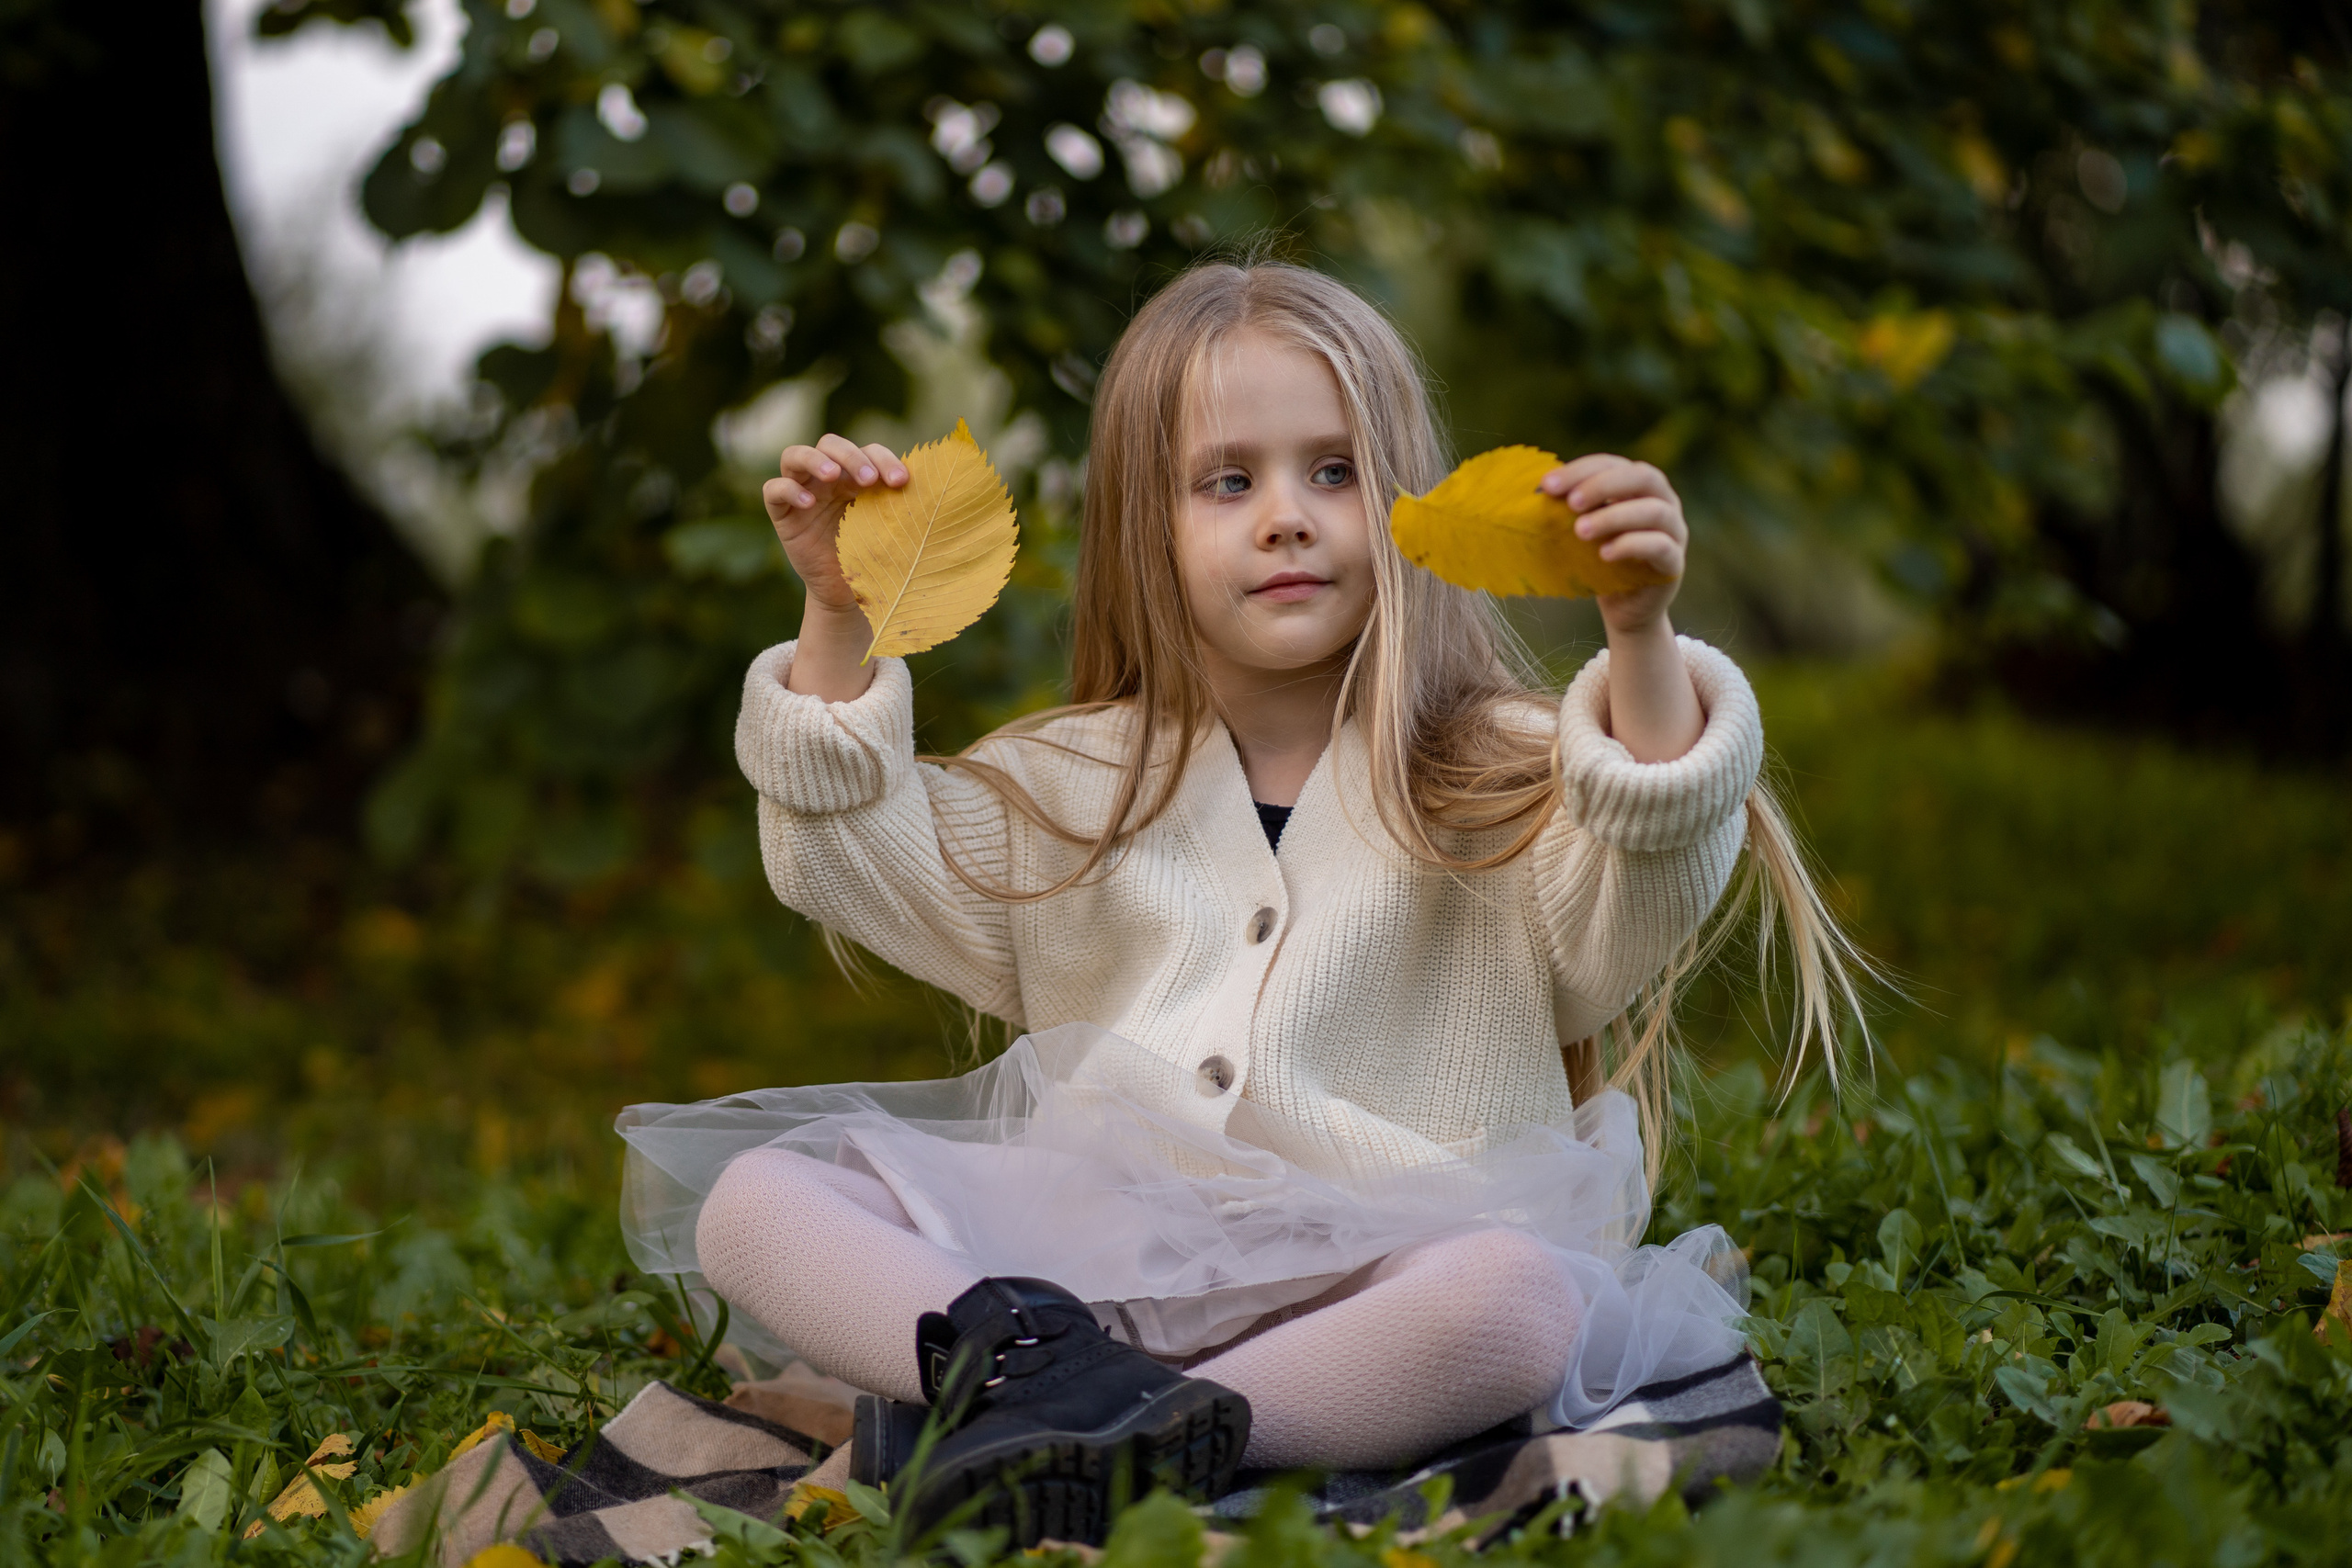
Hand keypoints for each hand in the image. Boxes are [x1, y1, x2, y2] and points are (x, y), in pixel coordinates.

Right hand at [763, 434, 910, 612]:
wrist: (846, 594)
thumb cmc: (872, 558)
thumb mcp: (889, 531)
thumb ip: (899, 508)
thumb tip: (934, 492)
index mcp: (856, 476)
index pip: (868, 451)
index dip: (884, 459)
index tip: (901, 482)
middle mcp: (827, 478)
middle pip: (830, 444)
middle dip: (851, 456)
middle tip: (868, 479)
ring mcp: (802, 492)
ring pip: (795, 455)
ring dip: (816, 460)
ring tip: (833, 476)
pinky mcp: (782, 513)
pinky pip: (774, 490)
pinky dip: (789, 490)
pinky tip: (808, 503)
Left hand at [1540, 454, 1686, 636]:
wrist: (1625, 608)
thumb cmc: (1600, 561)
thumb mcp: (1583, 530)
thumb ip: (1571, 509)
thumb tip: (1537, 491)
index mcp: (1639, 486)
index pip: (1613, 464)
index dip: (1581, 470)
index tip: (1547, 485)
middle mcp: (1664, 501)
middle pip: (1643, 477)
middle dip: (1603, 485)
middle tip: (1571, 503)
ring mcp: (1675, 531)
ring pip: (1655, 511)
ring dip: (1614, 517)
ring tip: (1580, 531)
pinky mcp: (1675, 563)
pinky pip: (1661, 546)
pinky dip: (1631, 545)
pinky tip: (1604, 554)